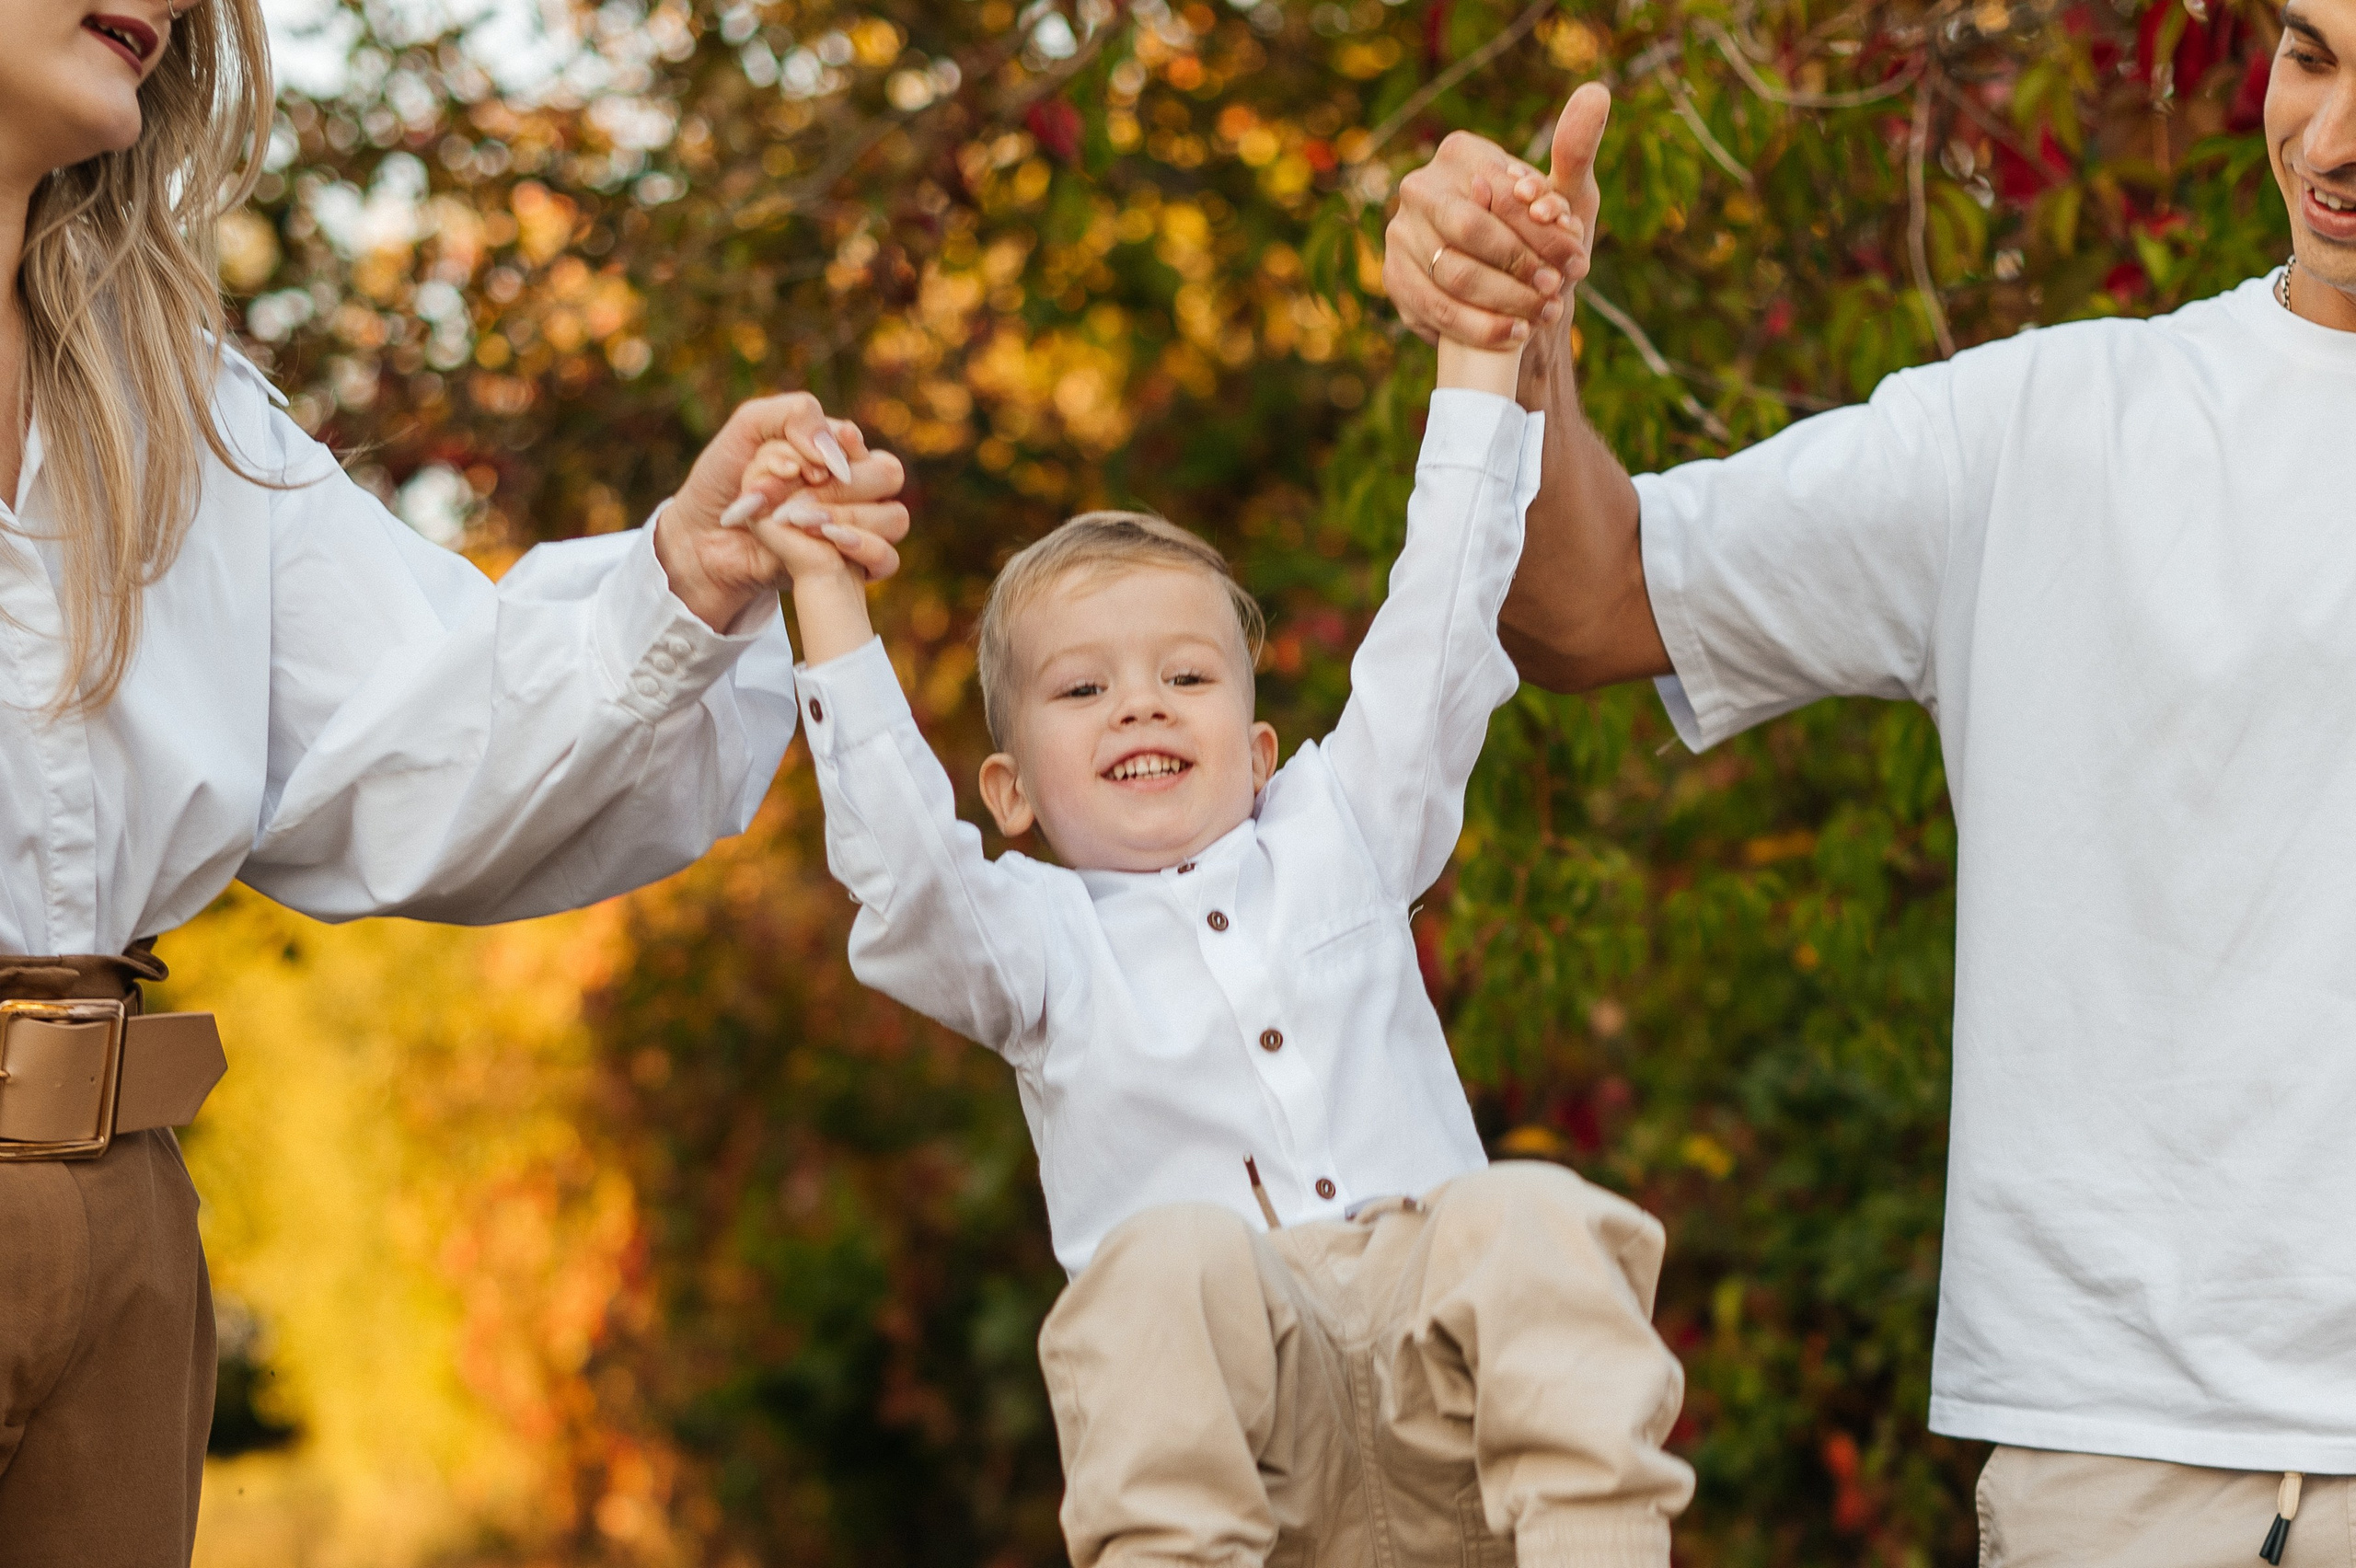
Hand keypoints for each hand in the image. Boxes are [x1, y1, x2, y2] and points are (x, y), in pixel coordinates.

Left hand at [654, 392, 908, 628]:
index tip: (793, 464)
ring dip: (842, 517)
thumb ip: (795, 414)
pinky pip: (887, 559)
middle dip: (834, 487)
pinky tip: (825, 543)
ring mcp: (856, 527)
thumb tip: (839, 447)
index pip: (858, 444)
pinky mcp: (852, 567)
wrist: (703, 538)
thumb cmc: (724, 480)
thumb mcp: (749, 427)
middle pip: (887, 474)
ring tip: (793, 523)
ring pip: (893, 517)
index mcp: (833, 450)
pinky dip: (861, 549)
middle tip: (785, 501)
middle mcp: (853, 486)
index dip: (832, 451)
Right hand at [1386, 84, 1612, 348]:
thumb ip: (1576, 151)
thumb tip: (1597, 93)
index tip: (1577, 256)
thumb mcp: (1567, 198)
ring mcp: (1399, 233)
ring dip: (1506, 300)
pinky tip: (1514, 334)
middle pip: (1471, 230)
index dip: (1541, 228)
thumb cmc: (1542, 242)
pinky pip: (1434, 309)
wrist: (1513, 297)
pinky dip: (1479, 327)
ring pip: (1453, 273)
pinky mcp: (1394, 279)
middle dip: (1521, 265)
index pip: (1500, 189)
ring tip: (1544, 313)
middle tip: (1557, 288)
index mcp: (1460, 152)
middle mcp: (1419, 186)